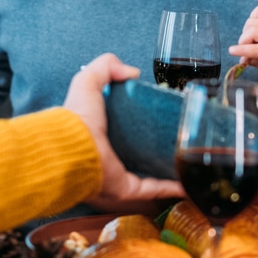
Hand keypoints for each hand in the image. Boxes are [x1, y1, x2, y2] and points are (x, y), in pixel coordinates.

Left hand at [63, 54, 184, 202]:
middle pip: (137, 152)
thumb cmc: (77, 119)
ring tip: (185, 162)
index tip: (159, 113)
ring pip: (149, 174)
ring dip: (167, 171)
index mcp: (99, 132)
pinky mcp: (127, 188)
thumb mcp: (87, 82)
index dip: (140, 120)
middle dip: (156, 147)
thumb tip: (131, 72)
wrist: (72, 149)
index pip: (122, 128)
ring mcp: (118, 174)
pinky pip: (153, 189)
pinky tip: (186, 185)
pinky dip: (171, 188)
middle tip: (177, 136)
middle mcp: (109, 156)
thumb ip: (105, 68)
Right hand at [227, 7, 257, 75]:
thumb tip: (241, 58)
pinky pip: (257, 11)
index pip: (255, 49)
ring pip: (251, 22)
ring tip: (252, 40)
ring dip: (246, 32)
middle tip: (245, 48)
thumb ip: (254, 63)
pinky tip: (256, 28)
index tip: (231, 51)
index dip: (241, 50)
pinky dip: (252, 19)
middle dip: (243, 41)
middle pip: (251, 32)